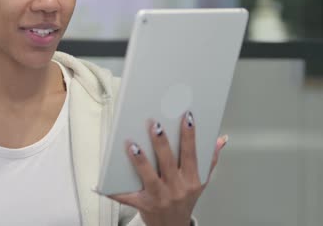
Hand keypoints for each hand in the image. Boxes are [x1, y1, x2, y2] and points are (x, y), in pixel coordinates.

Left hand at [108, 112, 227, 225]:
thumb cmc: (184, 201)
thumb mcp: (200, 183)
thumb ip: (209, 160)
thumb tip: (221, 139)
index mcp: (191, 181)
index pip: (191, 154)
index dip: (190, 136)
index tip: (187, 118)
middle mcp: (176, 188)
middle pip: (168, 162)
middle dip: (161, 143)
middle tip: (154, 124)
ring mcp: (159, 197)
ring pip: (149, 176)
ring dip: (140, 160)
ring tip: (132, 144)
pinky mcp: (142, 205)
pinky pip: (127, 197)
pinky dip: (114, 192)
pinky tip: (101, 183)